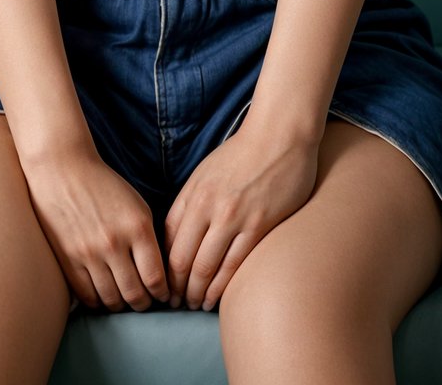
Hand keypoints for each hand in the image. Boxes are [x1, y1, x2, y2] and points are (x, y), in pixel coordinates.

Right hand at [24, 145, 170, 312]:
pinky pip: (87, 296)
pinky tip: (103, 295)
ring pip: (111, 300)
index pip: (156, 278)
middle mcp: (114, 243)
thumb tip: (156, 274)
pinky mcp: (67, 260)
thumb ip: (148, 239)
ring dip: (121, 305)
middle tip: (144, 302)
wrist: (63, 169)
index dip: (162, 293)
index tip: (162, 295)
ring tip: (124, 300)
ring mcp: (89, 254)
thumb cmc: (103, 185)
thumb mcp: (137, 205)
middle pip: (135, 294)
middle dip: (143, 304)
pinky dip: (98, 302)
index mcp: (137, 227)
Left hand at [163, 114, 320, 310]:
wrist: (279, 136)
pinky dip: (222, 287)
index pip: (168, 241)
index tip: (162, 284)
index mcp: (193, 193)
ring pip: (206, 268)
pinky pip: (235, 265)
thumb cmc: (241, 154)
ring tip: (195, 305)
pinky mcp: (259, 226)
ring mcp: (234, 218)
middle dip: (176, 288)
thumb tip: (176, 237)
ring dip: (197, 293)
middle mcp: (208, 207)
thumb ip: (190, 203)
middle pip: (182, 260)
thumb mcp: (205, 173)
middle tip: (174, 304)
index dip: (163, 268)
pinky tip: (216, 298)